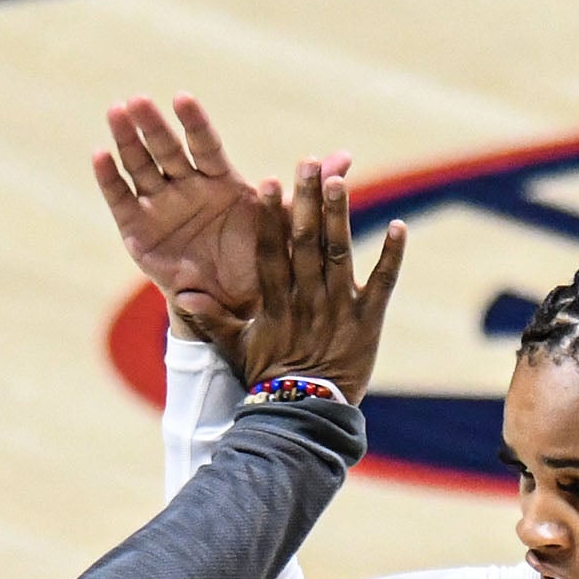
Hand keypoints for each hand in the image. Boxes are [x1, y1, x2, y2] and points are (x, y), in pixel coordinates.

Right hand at [92, 94, 348, 343]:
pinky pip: (121, 201)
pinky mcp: (137, 231)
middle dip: (152, 126)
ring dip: (127, 139)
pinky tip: (99, 155)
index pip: (205, 146)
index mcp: (220, 184)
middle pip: (167, 150)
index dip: (194, 124)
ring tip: (115, 112)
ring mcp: (160, 207)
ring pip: (141, 166)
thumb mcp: (284, 231)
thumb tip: (344, 162)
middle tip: (137, 100)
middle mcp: (187, 189)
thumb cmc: (258, 267)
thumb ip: (306, 196)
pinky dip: (109, 180)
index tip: (183, 98)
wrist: (233, 310)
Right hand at [222, 159, 406, 402]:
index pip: (269, 252)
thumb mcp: (236, 349)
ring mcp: (339, 308)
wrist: (306, 415)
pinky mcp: (368, 320)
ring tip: (340, 179)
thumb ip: (211, 320)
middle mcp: (307, 299)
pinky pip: (382, 283)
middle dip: (305, 201)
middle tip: (306, 163)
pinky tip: (399, 226)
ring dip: (339, 216)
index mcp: (275, 303)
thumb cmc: (269, 380)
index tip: (266, 182)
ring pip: (338, 254)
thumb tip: (179, 295)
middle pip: (304, 243)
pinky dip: (391, 256)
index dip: (268, 217)